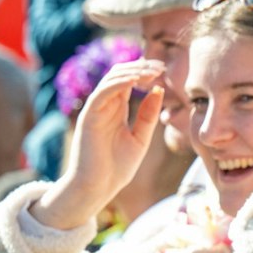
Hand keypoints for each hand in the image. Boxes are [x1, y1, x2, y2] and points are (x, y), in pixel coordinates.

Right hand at [34, 59, 165, 230]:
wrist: (99, 186)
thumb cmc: (118, 166)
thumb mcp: (141, 137)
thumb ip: (147, 114)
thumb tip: (158, 89)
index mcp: (116, 109)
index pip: (128, 81)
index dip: (144, 72)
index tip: (164, 69)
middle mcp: (104, 105)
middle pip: (119, 75)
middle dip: (140, 67)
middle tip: (161, 66)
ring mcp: (95, 109)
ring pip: (111, 80)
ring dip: (132, 72)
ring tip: (152, 71)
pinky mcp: (88, 117)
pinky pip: (102, 93)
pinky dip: (118, 83)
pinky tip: (136, 80)